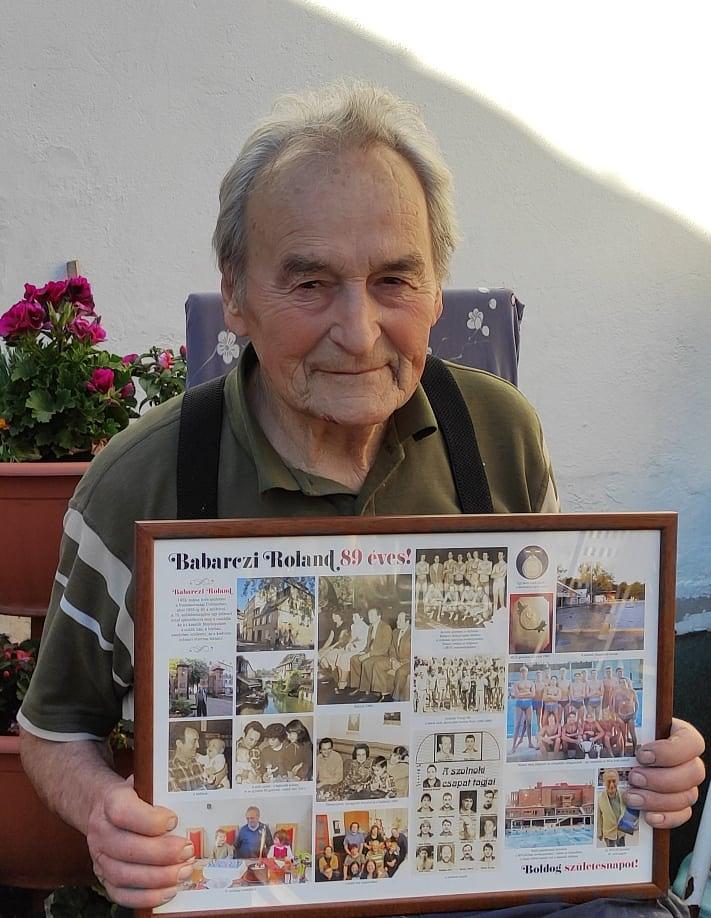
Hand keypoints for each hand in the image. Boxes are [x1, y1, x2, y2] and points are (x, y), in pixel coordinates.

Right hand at [87, 778, 193, 908]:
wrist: (102, 807)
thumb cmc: (131, 795)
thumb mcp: (143, 783)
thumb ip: (160, 791)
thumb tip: (189, 800)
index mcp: (111, 802)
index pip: (124, 813)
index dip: (150, 820)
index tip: (173, 820)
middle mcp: (101, 831)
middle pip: (127, 848)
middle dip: (162, 854)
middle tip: (187, 851)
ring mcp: (99, 857)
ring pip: (124, 875)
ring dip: (157, 878)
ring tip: (183, 871)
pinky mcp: (103, 877)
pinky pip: (121, 894)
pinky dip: (146, 897)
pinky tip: (168, 891)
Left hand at [626, 718, 704, 828]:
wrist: (623, 754)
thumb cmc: (628, 736)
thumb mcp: (626, 724)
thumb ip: (623, 725)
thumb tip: (600, 721)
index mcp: (680, 735)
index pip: (691, 742)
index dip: (670, 751)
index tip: (642, 755)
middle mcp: (688, 760)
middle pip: (693, 773)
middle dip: (660, 779)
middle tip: (634, 777)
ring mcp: (687, 784)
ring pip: (687, 796)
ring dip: (657, 800)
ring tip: (631, 796)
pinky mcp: (680, 804)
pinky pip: (682, 815)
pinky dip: (665, 818)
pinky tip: (647, 816)